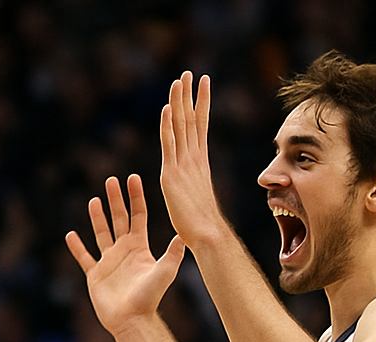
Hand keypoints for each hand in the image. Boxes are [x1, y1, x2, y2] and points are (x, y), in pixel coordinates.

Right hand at [66, 173, 184, 337]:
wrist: (132, 320)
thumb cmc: (150, 298)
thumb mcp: (164, 272)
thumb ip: (173, 254)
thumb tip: (183, 235)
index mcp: (140, 247)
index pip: (138, 216)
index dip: (136, 198)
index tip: (133, 178)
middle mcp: (124, 251)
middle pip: (119, 219)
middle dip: (115, 200)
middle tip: (111, 180)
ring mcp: (109, 262)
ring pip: (101, 233)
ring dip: (97, 217)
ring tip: (94, 200)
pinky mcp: (95, 275)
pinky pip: (84, 257)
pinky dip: (77, 247)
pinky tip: (70, 235)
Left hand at [160, 72, 221, 247]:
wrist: (206, 234)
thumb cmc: (204, 225)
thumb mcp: (196, 199)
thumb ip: (194, 189)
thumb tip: (195, 191)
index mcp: (200, 162)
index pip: (200, 125)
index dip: (201, 102)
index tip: (203, 83)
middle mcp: (193, 158)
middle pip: (192, 119)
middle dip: (191, 95)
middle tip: (190, 73)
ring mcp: (183, 165)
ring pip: (181, 126)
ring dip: (180, 101)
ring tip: (181, 79)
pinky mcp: (171, 174)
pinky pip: (169, 144)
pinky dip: (169, 124)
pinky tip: (169, 107)